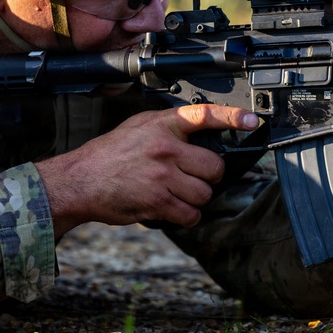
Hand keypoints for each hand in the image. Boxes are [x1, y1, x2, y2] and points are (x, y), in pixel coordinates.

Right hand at [36, 104, 258, 237]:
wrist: (80, 180)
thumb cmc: (109, 155)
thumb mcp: (137, 126)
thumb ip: (168, 127)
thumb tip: (199, 132)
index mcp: (162, 125)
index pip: (205, 115)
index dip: (232, 118)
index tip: (252, 122)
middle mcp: (165, 147)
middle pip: (214, 166)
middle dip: (208, 176)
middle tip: (191, 177)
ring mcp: (163, 175)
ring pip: (205, 193)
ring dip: (196, 198)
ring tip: (177, 194)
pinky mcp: (158, 201)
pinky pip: (191, 214)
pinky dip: (186, 216)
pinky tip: (172, 209)